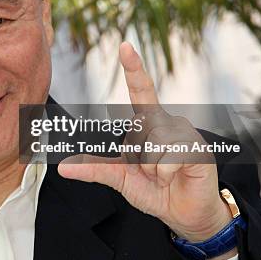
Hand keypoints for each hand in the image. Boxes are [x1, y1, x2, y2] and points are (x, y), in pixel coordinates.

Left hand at [57, 42, 234, 259]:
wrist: (183, 213)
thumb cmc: (153, 189)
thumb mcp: (119, 177)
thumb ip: (93, 169)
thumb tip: (62, 168)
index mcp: (148, 124)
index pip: (140, 91)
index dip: (133, 68)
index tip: (125, 46)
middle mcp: (167, 122)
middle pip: (138, 129)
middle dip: (137, 158)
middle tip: (151, 171)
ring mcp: (185, 133)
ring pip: (152, 145)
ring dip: (152, 168)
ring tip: (164, 175)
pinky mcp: (198, 149)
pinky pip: (168, 159)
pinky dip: (165, 175)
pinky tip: (176, 177)